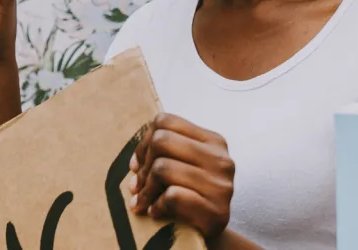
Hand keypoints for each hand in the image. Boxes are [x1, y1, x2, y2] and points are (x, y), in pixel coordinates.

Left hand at [129, 114, 233, 239]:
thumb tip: (135, 162)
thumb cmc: (188, 200)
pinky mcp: (216, 212)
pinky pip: (172, 196)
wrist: (206, 239)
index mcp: (213, 142)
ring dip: (146, 189)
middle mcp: (222, 159)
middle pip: (161, 140)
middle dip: (143, 166)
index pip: (165, 121)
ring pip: (162, 167)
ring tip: (143, 202)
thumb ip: (164, 154)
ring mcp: (222, 186)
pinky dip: (157, 206)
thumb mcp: (181, 168)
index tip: (137, 165)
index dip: (143, 142)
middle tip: (137, 186)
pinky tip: (156, 212)